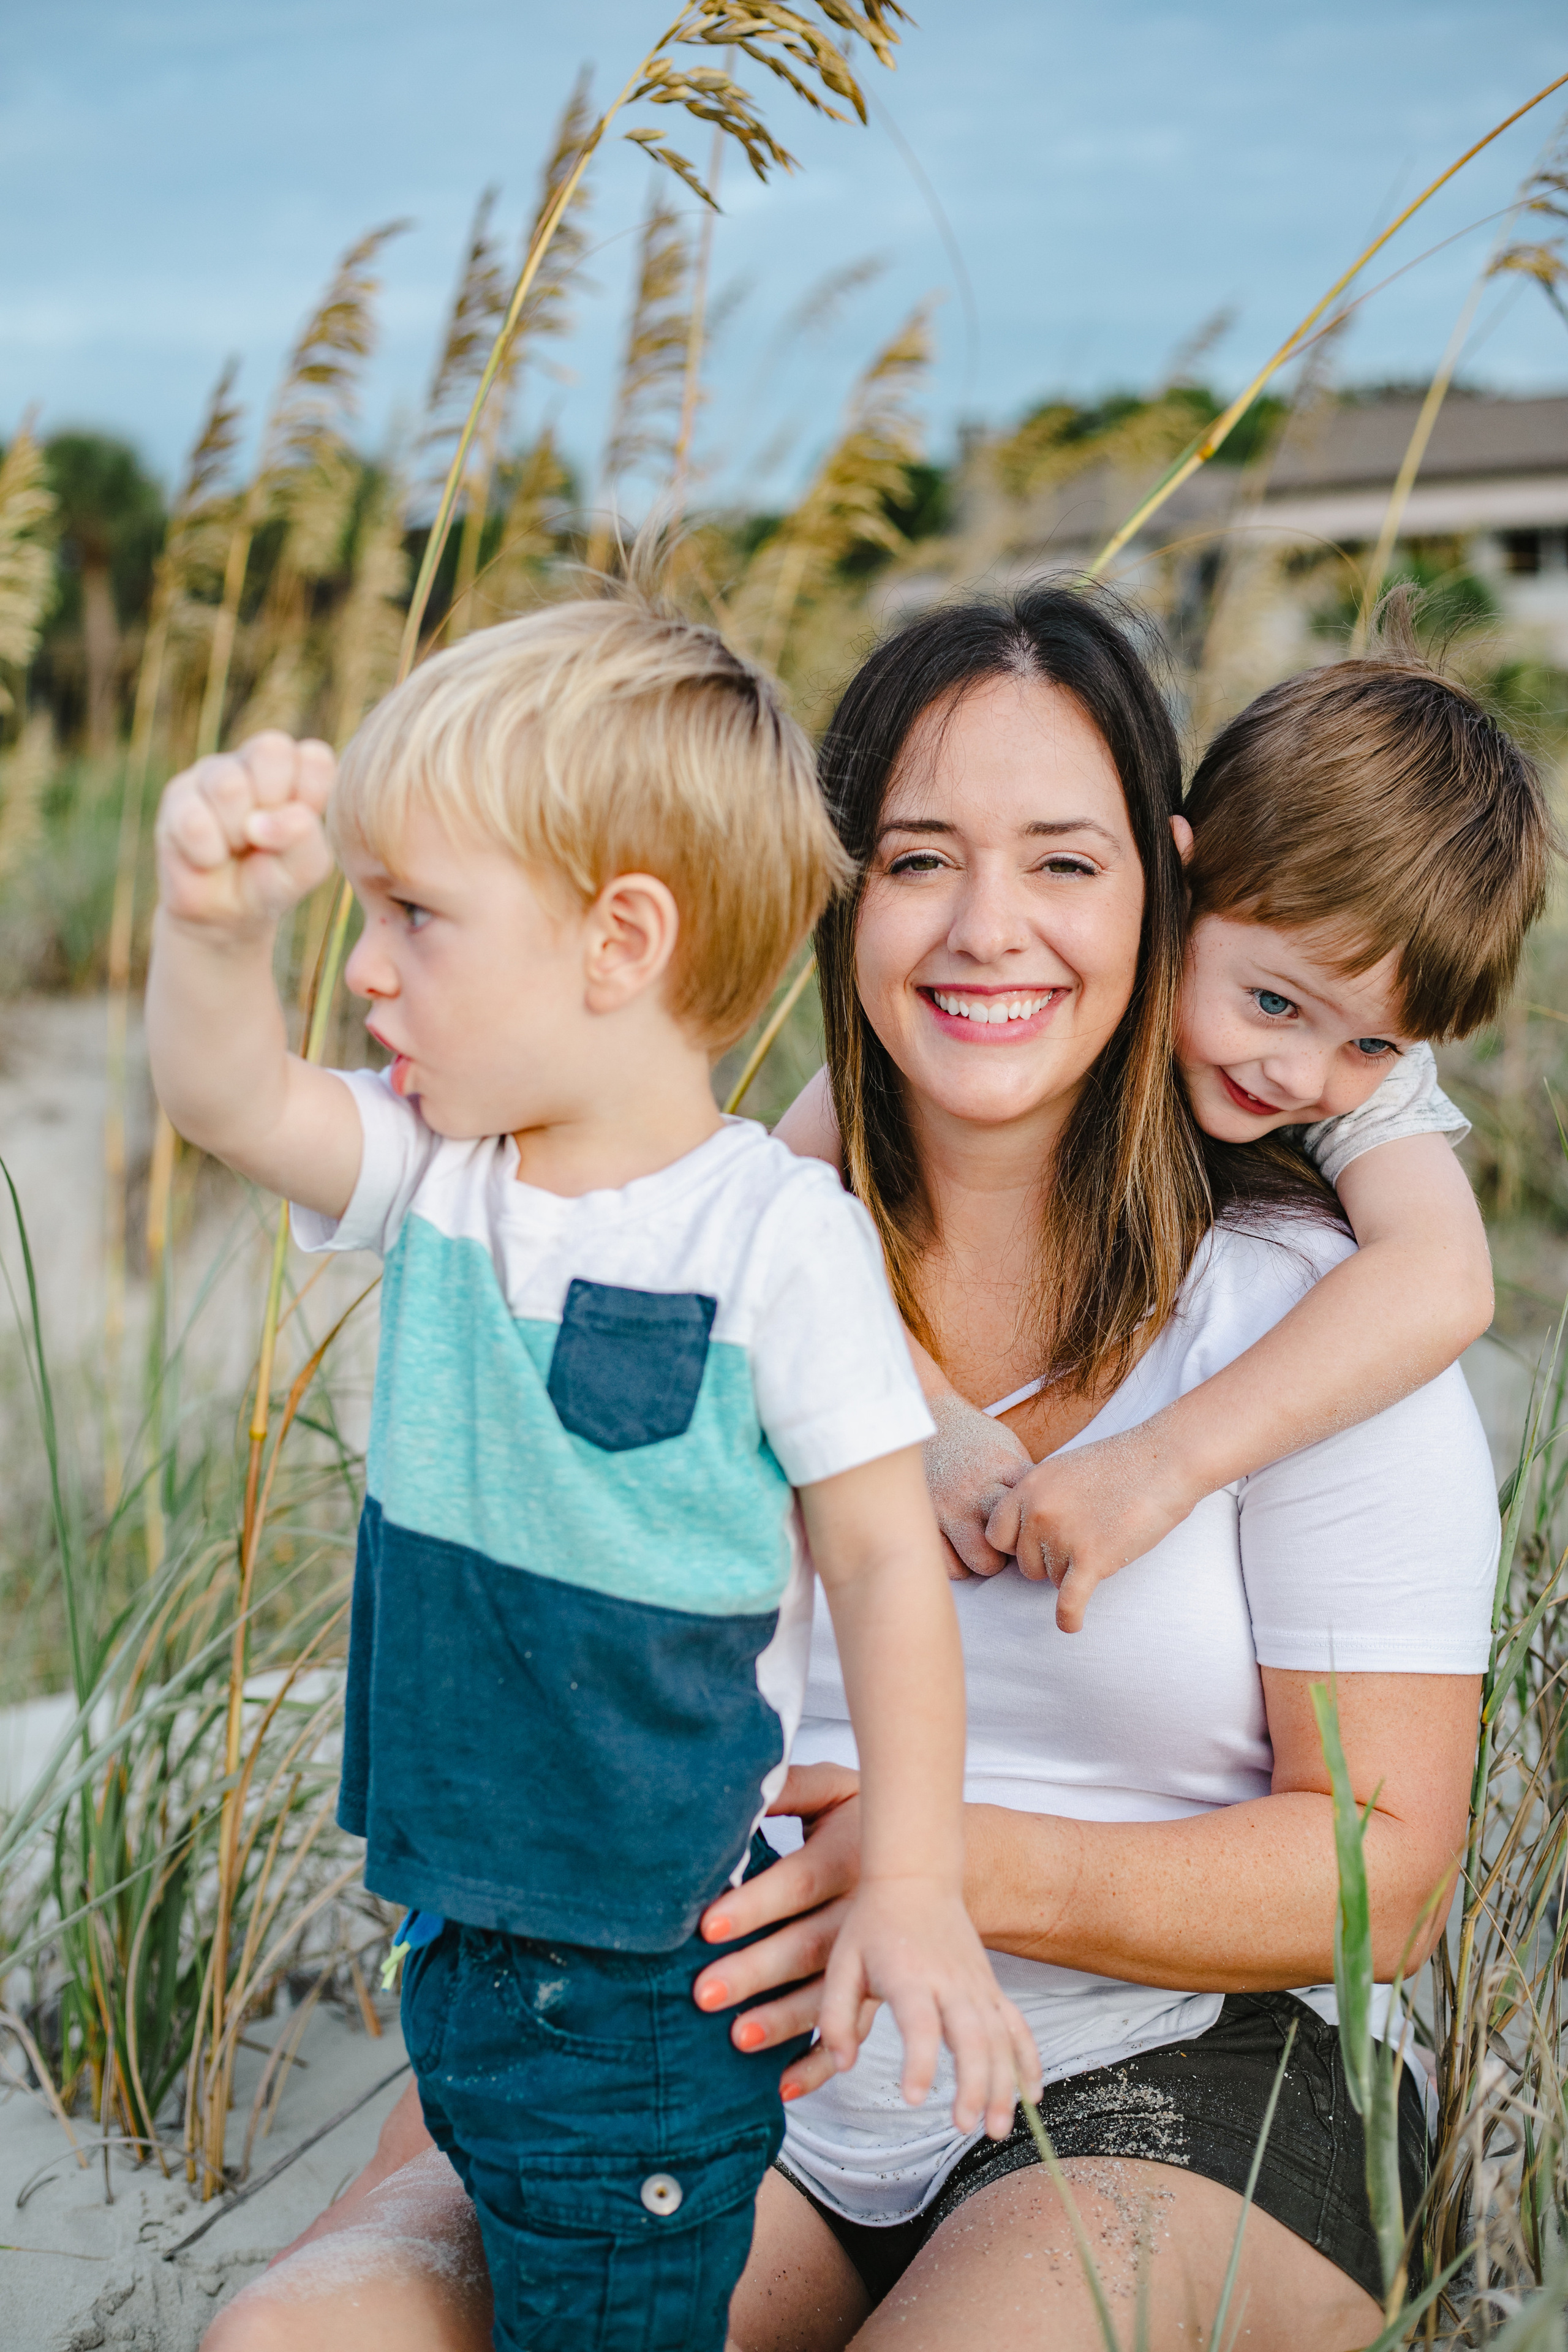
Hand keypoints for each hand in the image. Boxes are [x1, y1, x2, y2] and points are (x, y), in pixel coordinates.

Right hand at [156, 730, 334, 934]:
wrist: (225, 914)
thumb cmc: (271, 879)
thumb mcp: (305, 867)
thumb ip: (303, 837)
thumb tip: (259, 822)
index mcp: (295, 770)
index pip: (314, 757)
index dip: (310, 798)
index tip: (298, 831)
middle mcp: (253, 761)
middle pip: (272, 749)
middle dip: (272, 804)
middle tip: (262, 837)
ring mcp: (213, 772)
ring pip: (228, 785)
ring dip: (236, 834)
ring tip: (234, 848)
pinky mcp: (177, 795)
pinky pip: (193, 821)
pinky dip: (208, 853)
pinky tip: (208, 857)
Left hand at [694, 1764, 862, 2102]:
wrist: (933, 1867)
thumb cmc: (865, 1825)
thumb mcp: (837, 1791)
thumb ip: (791, 1788)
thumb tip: (745, 1782)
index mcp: (845, 1861)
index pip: (794, 1884)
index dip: (753, 1904)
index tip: (708, 1924)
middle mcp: (859, 1916)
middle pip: (805, 1947)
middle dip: (754, 1971)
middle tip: (704, 1993)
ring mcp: (871, 1961)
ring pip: (827, 1996)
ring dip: (783, 2021)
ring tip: (739, 2038)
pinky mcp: (876, 1993)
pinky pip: (852, 2033)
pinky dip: (820, 2063)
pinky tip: (785, 2083)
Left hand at [818, 1878, 1040, 2139]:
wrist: (916, 1875)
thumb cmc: (874, 1923)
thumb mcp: (842, 1962)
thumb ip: (835, 2015)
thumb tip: (842, 2066)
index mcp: (910, 1975)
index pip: (921, 2023)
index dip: (920, 2062)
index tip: (914, 2098)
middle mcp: (949, 1981)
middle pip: (972, 2036)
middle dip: (974, 2085)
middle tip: (965, 2127)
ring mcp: (976, 1984)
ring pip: (1000, 2038)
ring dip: (1003, 2084)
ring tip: (996, 2128)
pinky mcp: (990, 1986)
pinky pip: (1017, 2026)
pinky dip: (1028, 2059)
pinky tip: (1031, 2094)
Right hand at [924, 1390, 1033, 1578]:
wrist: (930, 1420)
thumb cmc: (977, 1440)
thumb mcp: (1010, 1450)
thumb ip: (1027, 1484)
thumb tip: (1056, 1517)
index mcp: (1002, 1469)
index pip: (1036, 1515)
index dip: (1043, 1527)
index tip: (1041, 1526)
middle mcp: (975, 1490)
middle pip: (1013, 1545)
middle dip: (1019, 1548)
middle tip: (1017, 1539)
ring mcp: (947, 1508)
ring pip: (982, 1562)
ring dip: (990, 1560)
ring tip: (990, 1544)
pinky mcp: (926, 1521)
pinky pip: (950, 1566)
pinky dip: (961, 1564)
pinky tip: (965, 1547)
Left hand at [983, 1412, 1199, 1631]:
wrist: (1164, 1462)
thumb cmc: (1119, 1465)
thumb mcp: (1063, 1470)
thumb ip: (1038, 1498)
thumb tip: (1023, 1530)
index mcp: (1028, 1487)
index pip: (996, 1536)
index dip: (1016, 1545)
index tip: (1036, 1545)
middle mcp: (1037, 1512)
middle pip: (1025, 1564)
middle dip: (1050, 1561)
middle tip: (1083, 1540)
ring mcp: (1063, 1536)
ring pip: (1053, 1580)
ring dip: (1075, 1572)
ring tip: (1102, 1544)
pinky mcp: (1092, 1559)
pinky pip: (1069, 1602)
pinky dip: (1069, 1618)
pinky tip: (1072, 1626)